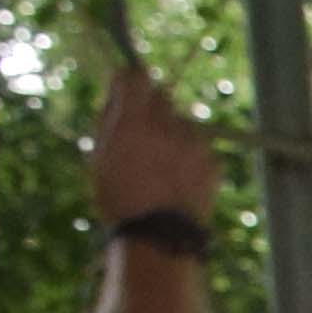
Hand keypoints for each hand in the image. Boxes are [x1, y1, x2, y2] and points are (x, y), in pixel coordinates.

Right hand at [84, 66, 219, 229]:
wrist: (159, 236)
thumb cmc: (119, 197)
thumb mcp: (99, 155)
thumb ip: (109, 118)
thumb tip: (118, 89)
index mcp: (133, 122)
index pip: (136, 75)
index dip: (130, 80)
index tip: (127, 87)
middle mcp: (166, 126)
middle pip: (161, 95)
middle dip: (151, 108)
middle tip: (143, 132)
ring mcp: (193, 143)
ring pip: (181, 122)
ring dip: (172, 133)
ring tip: (160, 166)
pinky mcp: (211, 160)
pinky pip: (199, 145)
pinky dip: (189, 155)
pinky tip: (177, 179)